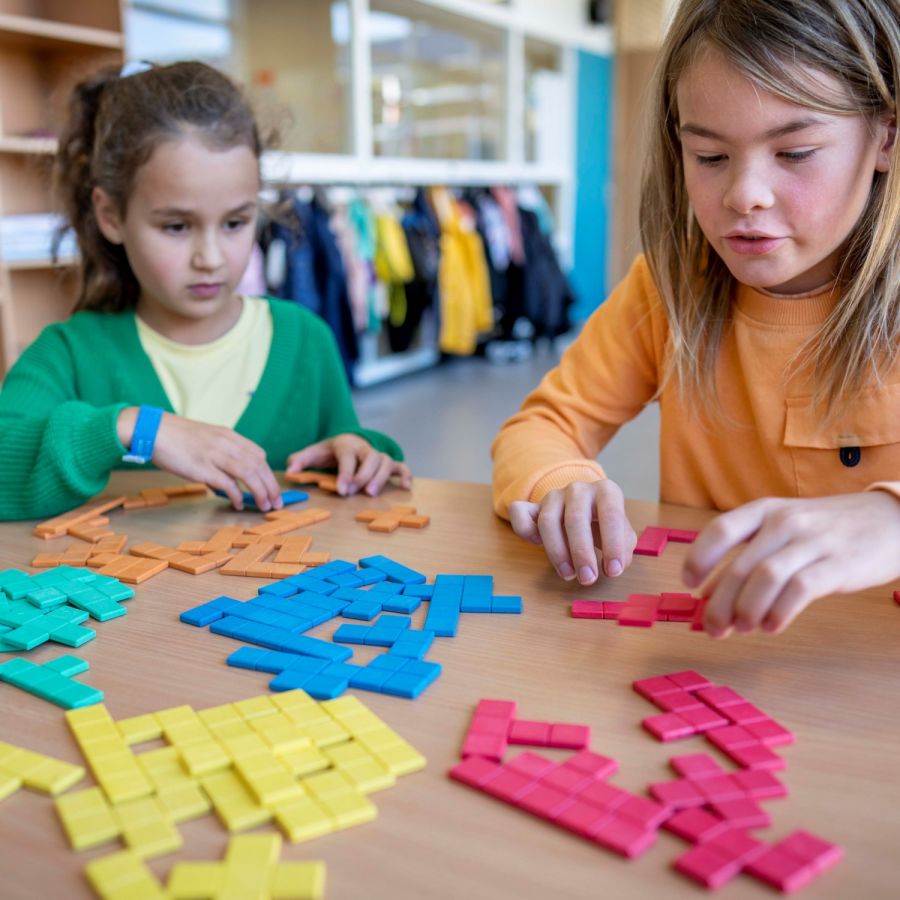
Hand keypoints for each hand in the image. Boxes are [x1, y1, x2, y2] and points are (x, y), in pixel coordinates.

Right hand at [121, 410, 282, 511]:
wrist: (151, 429)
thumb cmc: (175, 436)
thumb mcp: (205, 438)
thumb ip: (220, 452)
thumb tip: (229, 476)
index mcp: (228, 435)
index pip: (258, 454)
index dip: (268, 472)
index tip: (271, 486)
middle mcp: (226, 443)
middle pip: (259, 465)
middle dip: (271, 485)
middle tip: (277, 502)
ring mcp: (214, 454)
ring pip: (249, 474)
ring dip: (260, 492)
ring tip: (265, 506)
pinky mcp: (202, 467)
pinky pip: (227, 483)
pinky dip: (237, 496)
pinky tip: (238, 504)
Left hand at [286, 433, 411, 496]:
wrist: (349, 440)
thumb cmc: (330, 451)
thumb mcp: (313, 453)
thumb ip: (300, 460)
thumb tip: (290, 471)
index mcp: (346, 445)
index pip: (348, 457)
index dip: (346, 473)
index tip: (342, 490)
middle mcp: (365, 448)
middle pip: (371, 458)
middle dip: (363, 476)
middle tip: (354, 492)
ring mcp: (378, 456)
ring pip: (387, 462)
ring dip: (381, 477)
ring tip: (371, 493)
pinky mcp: (388, 463)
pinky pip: (401, 466)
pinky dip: (406, 475)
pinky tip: (406, 487)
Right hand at [508, 479, 635, 584]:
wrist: (584, 506)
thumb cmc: (604, 523)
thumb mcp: (623, 533)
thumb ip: (623, 547)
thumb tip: (614, 565)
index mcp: (606, 491)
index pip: (610, 514)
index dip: (612, 544)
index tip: (613, 572)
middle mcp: (578, 489)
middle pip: (575, 519)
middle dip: (581, 553)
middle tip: (588, 579)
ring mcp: (553, 496)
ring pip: (547, 521)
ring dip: (557, 552)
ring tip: (568, 575)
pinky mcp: (532, 505)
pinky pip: (519, 513)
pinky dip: (525, 530)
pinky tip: (536, 544)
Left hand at [682, 492, 899, 636]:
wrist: (891, 520)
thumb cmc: (826, 528)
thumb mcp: (783, 529)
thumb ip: (748, 555)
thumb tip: (707, 593)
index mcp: (765, 510)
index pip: (721, 530)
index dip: (699, 558)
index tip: (688, 585)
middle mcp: (785, 521)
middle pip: (740, 565)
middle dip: (719, 602)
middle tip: (711, 628)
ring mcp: (813, 541)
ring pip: (766, 577)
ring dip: (747, 610)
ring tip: (743, 628)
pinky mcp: (839, 564)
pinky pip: (800, 589)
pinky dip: (780, 612)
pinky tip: (771, 626)